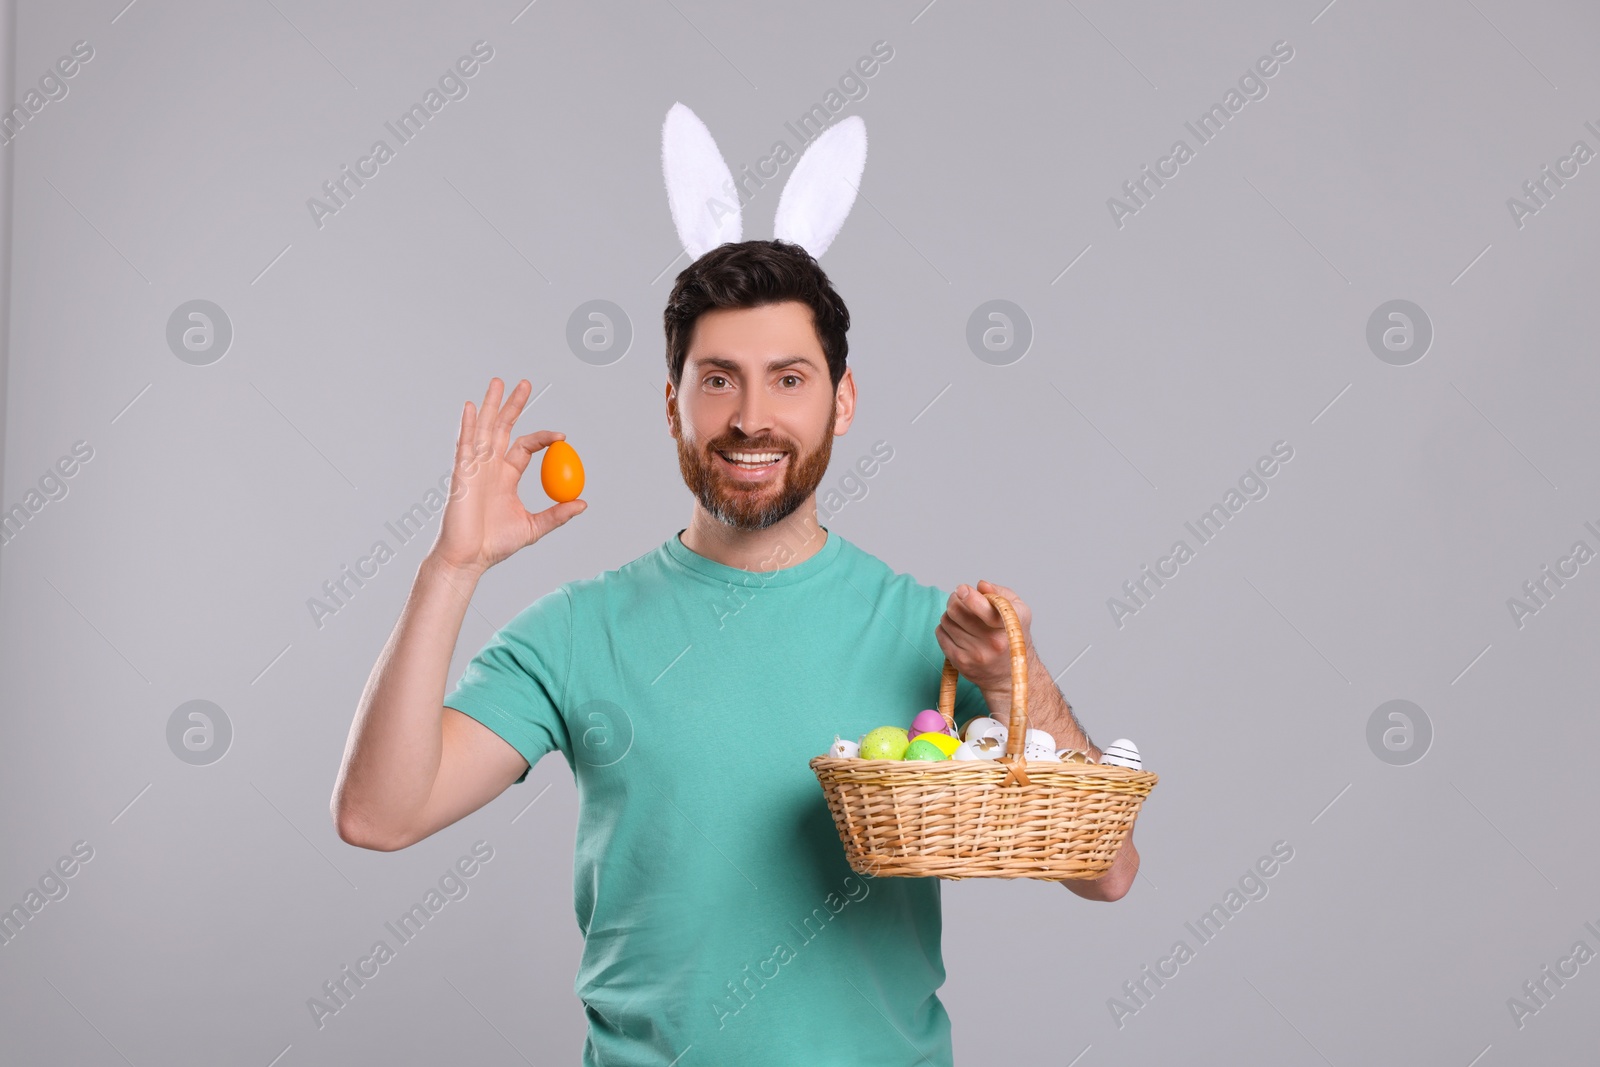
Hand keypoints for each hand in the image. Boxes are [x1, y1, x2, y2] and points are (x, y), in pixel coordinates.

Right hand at [428, 378, 585, 576]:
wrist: (469, 557)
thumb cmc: (496, 544)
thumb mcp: (534, 526)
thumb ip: (557, 514)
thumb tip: (583, 503)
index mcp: (506, 476)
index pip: (525, 446)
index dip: (543, 438)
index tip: (562, 436)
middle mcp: (490, 467)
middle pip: (503, 428)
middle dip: (514, 405)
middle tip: (525, 383)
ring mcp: (474, 467)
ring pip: (484, 428)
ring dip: (491, 404)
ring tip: (499, 381)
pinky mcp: (461, 473)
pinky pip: (464, 444)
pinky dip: (467, 425)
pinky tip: (470, 407)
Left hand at [935, 579, 1033, 692]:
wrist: (1011, 675)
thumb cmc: (1013, 636)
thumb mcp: (1019, 610)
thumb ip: (1000, 592)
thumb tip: (980, 585)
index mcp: (1008, 625)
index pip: (981, 607)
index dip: (967, 594)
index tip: (962, 589)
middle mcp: (992, 642)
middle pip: (956, 610)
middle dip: (955, 600)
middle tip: (960, 600)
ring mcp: (975, 654)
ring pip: (946, 620)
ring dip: (951, 614)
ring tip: (962, 618)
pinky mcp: (961, 663)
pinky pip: (940, 634)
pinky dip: (945, 627)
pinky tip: (957, 630)